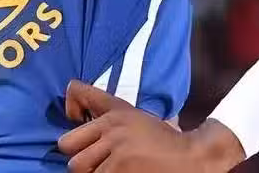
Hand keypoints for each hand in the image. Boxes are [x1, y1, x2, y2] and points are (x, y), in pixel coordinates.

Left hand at [58, 80, 244, 172]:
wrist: (191, 157)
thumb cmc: (163, 141)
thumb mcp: (134, 118)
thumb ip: (107, 115)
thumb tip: (74, 111)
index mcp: (115, 112)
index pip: (76, 94)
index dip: (71, 108)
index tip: (75, 120)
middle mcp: (112, 128)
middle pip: (67, 144)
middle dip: (78, 154)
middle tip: (95, 161)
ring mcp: (115, 151)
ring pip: (78, 167)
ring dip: (91, 171)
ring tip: (110, 169)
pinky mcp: (119, 171)